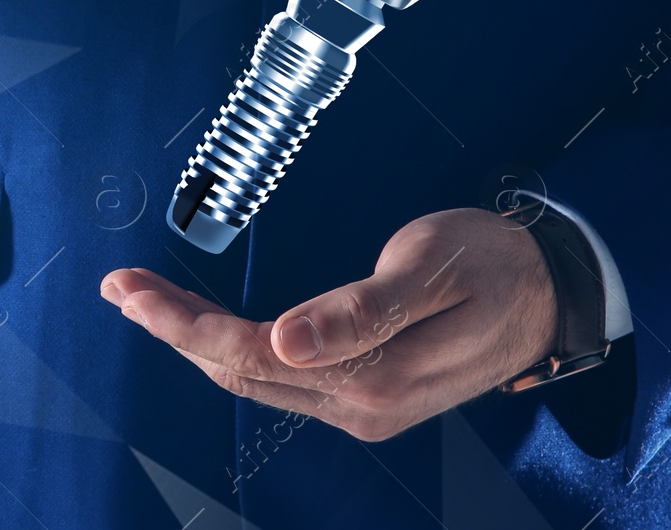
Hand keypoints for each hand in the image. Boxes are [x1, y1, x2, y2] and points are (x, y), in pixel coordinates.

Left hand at [99, 208, 558, 442]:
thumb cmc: (492, 266)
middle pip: (236, 368)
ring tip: (143, 299)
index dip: (180, 323)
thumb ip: (360, 311)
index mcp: (369, 375)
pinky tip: (202, 323)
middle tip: (119, 286)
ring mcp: (356, 404)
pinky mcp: (359, 391)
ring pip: (250, 374)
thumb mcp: (431, 272)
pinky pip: (275, 374)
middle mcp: (354, 403)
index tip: (130, 288)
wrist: (550, 294)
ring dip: (191, 336)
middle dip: (170, 327)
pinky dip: (228, 344)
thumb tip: (286, 341)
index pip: (247, 353)